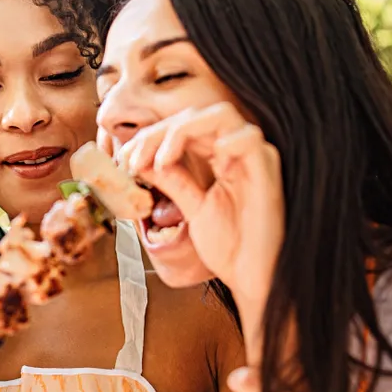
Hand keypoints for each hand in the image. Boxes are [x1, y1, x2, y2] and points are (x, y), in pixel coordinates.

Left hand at [117, 102, 284, 316]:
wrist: (254, 277)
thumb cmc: (231, 245)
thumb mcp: (191, 207)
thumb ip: (172, 180)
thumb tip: (142, 160)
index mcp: (218, 156)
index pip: (182, 127)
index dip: (149, 138)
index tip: (124, 161)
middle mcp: (236, 151)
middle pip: (194, 116)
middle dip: (156, 133)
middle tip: (134, 161)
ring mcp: (253, 157)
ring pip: (220, 115)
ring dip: (182, 131)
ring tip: (161, 161)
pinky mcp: (267, 169)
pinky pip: (249, 137)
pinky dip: (224, 140)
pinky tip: (205, 163)